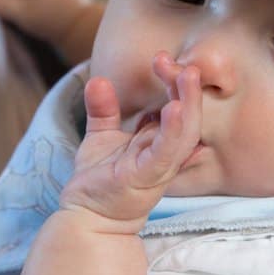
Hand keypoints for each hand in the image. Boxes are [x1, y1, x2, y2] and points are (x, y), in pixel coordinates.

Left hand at [58, 53, 202, 233]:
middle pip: (187, 115)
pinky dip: (171, 131)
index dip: (175, 81)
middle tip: (172, 59)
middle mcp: (166, 153)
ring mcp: (159, 167)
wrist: (84, 216)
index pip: (178, 106)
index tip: (161, 58)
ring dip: (189, 103)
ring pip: (185, 133)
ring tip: (187, 75)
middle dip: (185, 85)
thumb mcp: (101, 136)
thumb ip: (103, 108)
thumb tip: (99, 78)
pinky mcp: (146, 178)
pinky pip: (165, 153)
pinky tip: (172, 108)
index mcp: (160, 141)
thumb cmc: (99, 180)